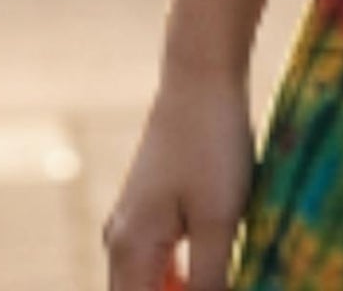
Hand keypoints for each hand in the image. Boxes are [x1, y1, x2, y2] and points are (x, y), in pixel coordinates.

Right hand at [102, 62, 256, 290]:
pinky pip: (159, 264)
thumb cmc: (212, 142)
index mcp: (130, 251)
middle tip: (222, 285)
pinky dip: (182, 281)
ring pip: (150, 287)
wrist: (202, 74)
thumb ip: (210, 279)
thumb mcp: (219, 216)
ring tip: (222, 280)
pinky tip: (217, 275)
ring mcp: (133, 224)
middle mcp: (120, 242)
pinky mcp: (152, 209)